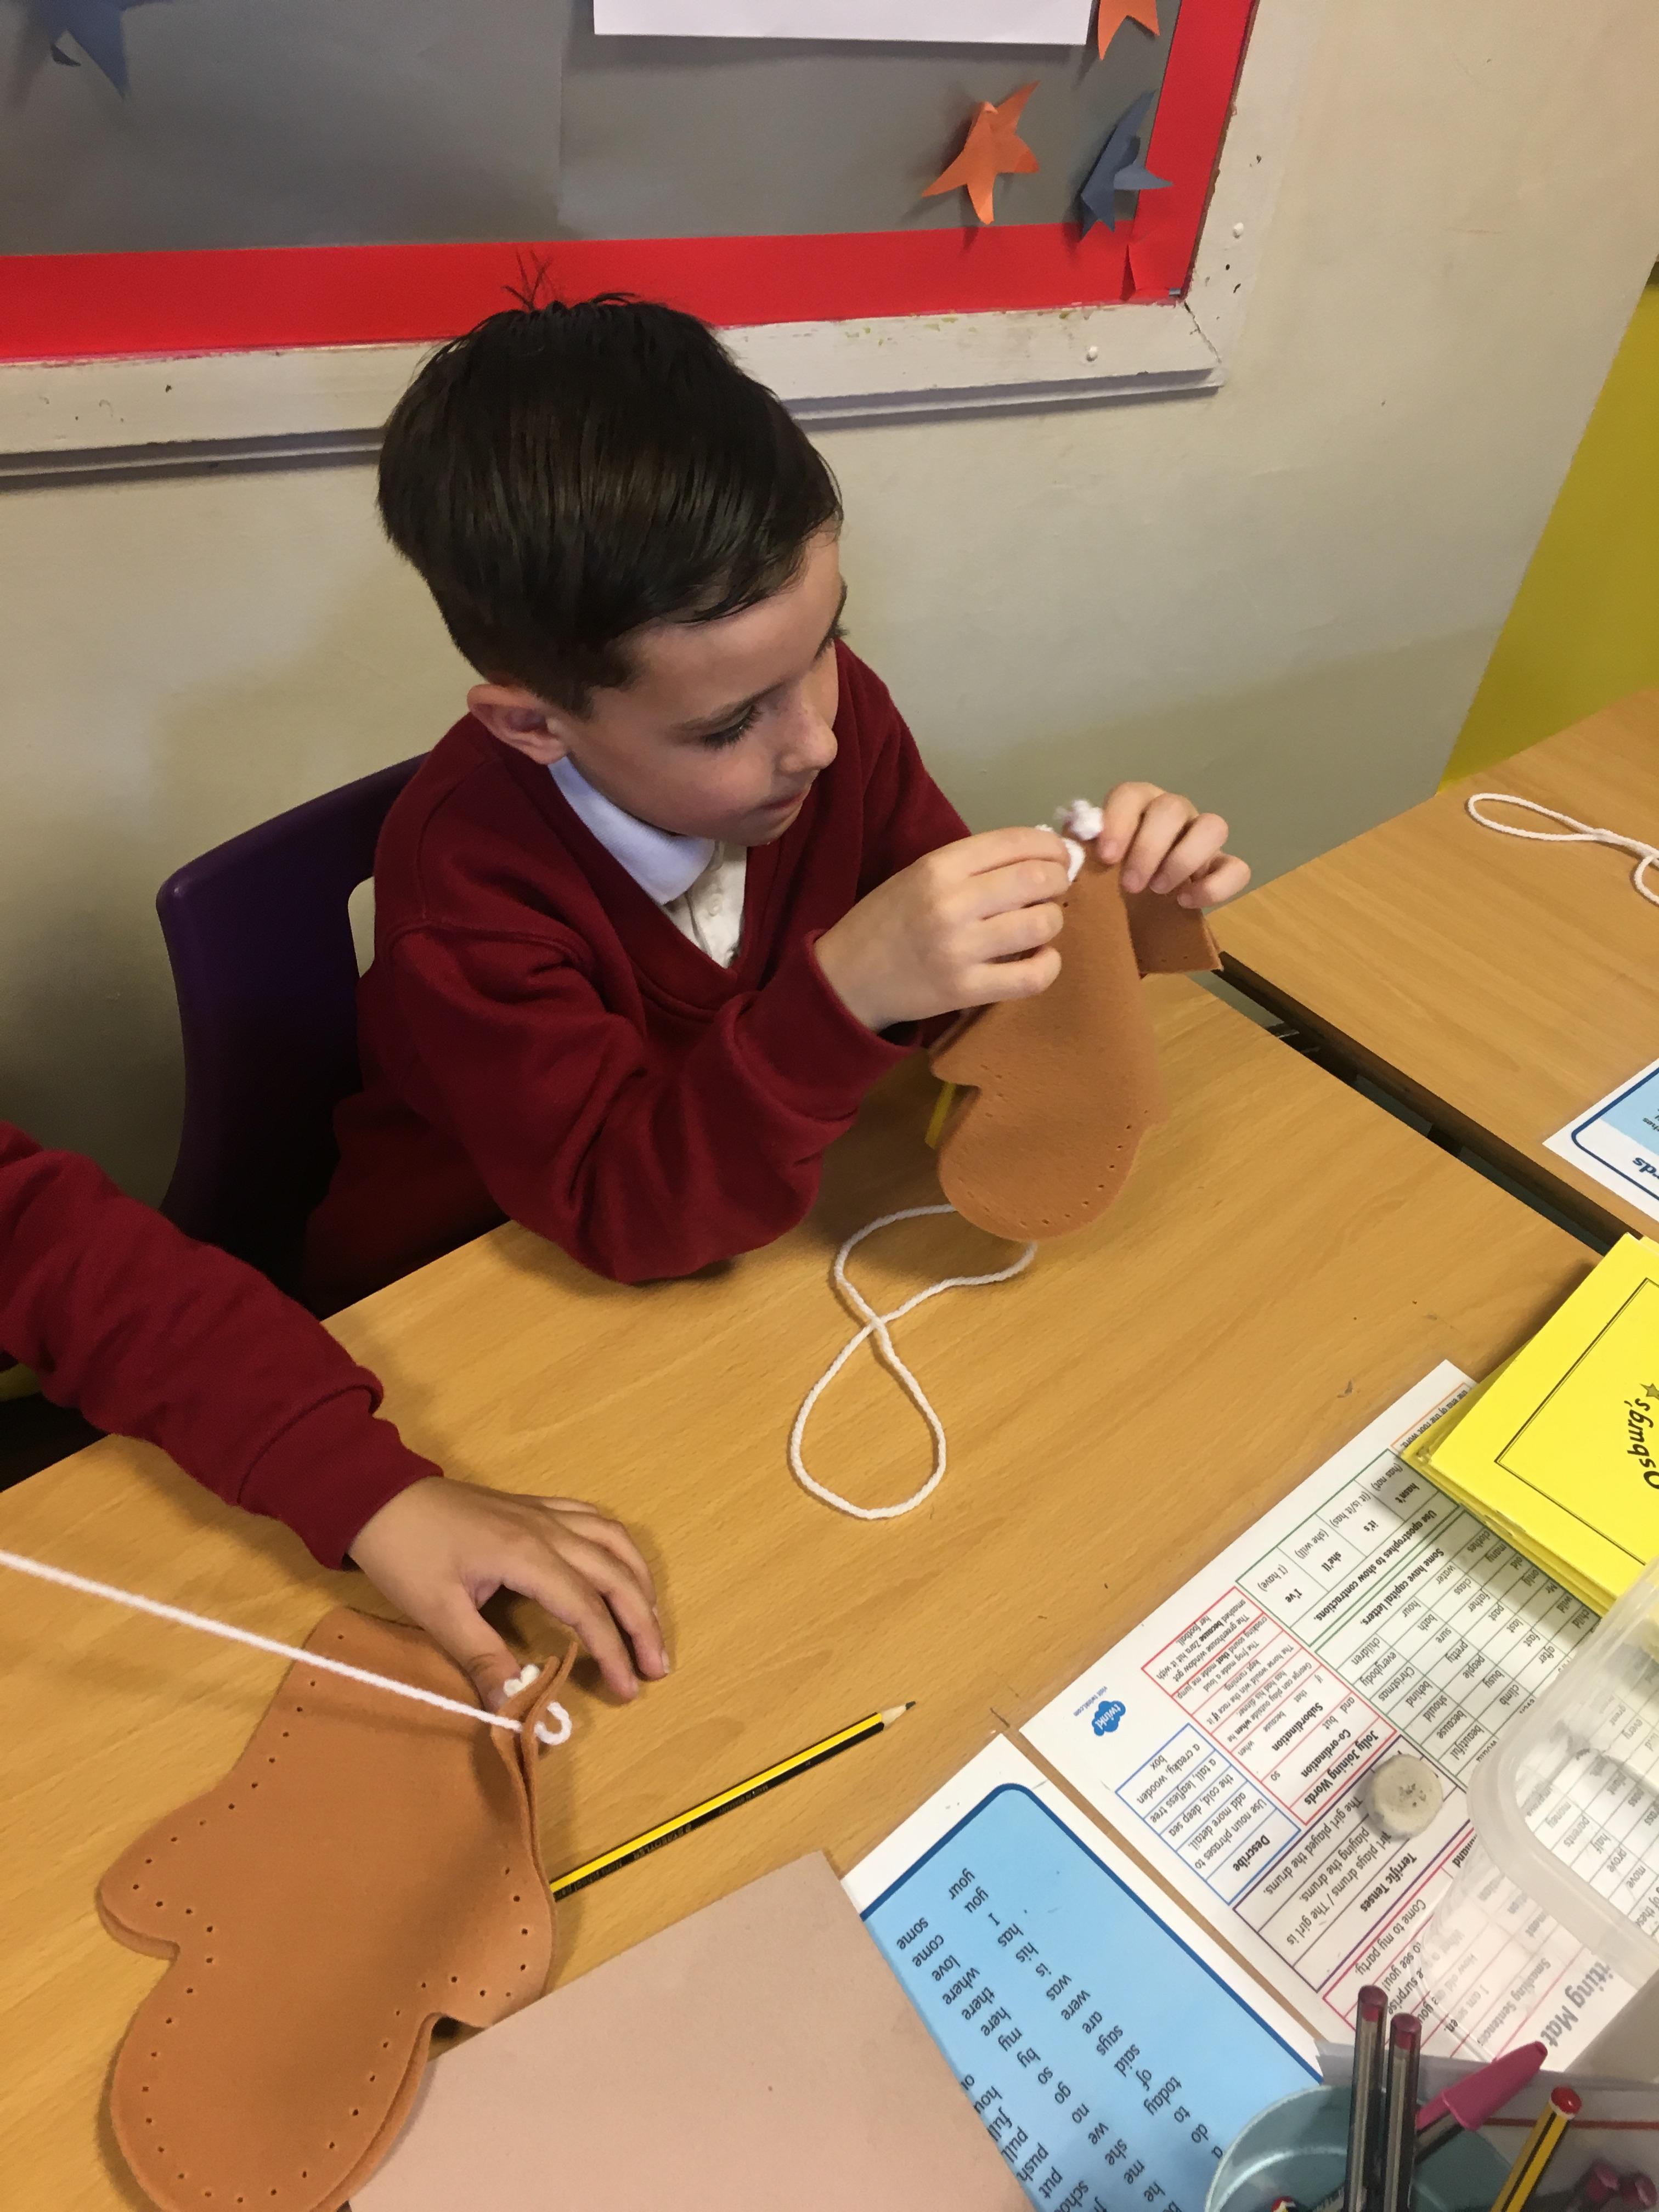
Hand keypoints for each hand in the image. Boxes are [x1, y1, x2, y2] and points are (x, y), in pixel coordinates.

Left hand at [348, 1478, 668, 1710]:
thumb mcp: (436, 1611)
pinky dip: (618, 1546)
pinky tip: (621, 1566)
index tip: (626, 1689)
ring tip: (652, 1620)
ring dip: (639, 1581)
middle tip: (658, 1666)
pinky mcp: (534, 1507)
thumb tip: (516, 1703)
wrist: (377, 1494)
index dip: (611, 1651)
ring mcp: (544, 1513)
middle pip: (615, 1574)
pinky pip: (594, 1519)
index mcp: (527, 1556)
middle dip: (642, 1622)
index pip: (587, 1608)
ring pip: (613, 1541)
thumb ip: (481, 1656)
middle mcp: (548, 1530)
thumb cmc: (404, 1553)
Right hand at [815, 827, 1070, 1031]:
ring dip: (1052, 921)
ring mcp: (959, 949)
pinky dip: (1048, 965)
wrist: (847, 978)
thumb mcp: (919, 875)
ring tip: (1039, 924)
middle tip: (1053, 890)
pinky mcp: (965, 990)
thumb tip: (1040, 858)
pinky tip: (1039, 958)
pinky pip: (1032, 977)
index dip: (1052, 847)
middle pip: (1036, 880)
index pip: (1015, 842)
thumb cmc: (889, 920)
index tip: (1058, 857)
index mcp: (938, 866)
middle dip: (1058, 881)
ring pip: (1041, 925)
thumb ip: (973, 866)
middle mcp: (951, 903)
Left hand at [1094, 783, 1249, 907]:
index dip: (1119, 820)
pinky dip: (1215, 886)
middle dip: (1150, 847)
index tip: (1106, 856)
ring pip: (1213, 826)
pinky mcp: (1222, 867)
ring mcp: (1201, 838)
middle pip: (1173, 808)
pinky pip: (1237, 868)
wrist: (1130, 914)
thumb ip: (1079, 851)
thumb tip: (1069, 841)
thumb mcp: (1087, 867)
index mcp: (1137, 805)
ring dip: (1185, 859)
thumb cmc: (1105, 881)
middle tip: (1131, 885)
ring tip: (1160, 890)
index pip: (1131, 794)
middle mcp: (1173, 813)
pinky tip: (1186, 901)